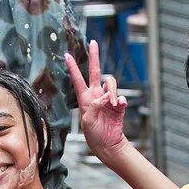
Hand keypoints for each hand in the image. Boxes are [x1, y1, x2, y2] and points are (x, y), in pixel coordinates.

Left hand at [65, 40, 127, 156]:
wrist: (108, 145)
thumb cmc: (94, 135)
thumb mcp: (88, 121)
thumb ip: (95, 106)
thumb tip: (106, 96)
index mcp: (84, 99)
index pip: (77, 80)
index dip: (72, 67)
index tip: (67, 54)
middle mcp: (96, 96)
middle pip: (95, 71)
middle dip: (94, 57)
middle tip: (93, 43)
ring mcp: (108, 99)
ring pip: (111, 83)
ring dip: (113, 91)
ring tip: (113, 103)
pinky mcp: (118, 105)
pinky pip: (121, 97)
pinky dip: (121, 100)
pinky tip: (119, 105)